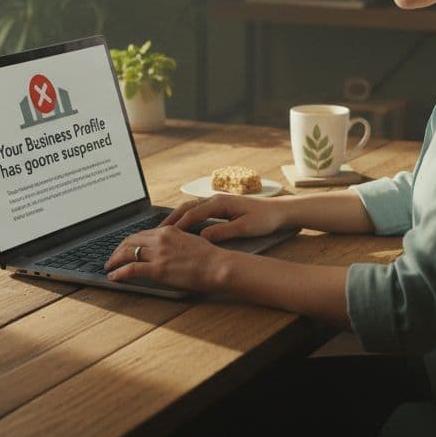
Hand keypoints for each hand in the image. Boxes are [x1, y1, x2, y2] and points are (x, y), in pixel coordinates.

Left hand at [105, 226, 230, 291]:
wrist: (218, 266)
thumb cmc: (210, 257)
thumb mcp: (190, 240)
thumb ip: (175, 241)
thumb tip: (166, 249)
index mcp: (168, 230)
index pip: (141, 234)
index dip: (129, 242)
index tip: (124, 249)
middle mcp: (160, 238)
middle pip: (130, 241)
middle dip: (117, 250)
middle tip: (112, 258)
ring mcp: (158, 253)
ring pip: (127, 253)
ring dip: (114, 260)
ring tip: (109, 267)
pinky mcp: (158, 269)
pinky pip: (131, 269)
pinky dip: (119, 272)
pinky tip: (114, 276)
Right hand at [161, 195, 291, 242]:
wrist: (280, 210)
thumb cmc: (265, 219)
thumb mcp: (245, 227)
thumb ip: (223, 231)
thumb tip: (202, 237)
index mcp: (221, 202)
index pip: (193, 213)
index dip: (178, 225)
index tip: (164, 236)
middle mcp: (216, 199)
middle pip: (187, 207)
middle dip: (171, 219)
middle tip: (155, 232)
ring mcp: (218, 202)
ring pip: (190, 208)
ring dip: (176, 218)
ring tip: (163, 231)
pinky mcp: (221, 207)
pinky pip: (198, 211)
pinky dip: (186, 218)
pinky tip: (182, 228)